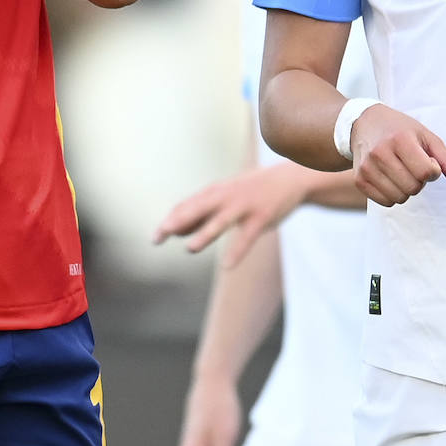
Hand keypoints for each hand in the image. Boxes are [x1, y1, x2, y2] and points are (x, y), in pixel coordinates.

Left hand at [153, 163, 307, 266]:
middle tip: (160, 236)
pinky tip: (227, 266)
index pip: (187, 206)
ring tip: (190, 249)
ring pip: (221, 220)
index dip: (171, 221)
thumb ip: (202, 214)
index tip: (156, 238)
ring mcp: (244, 206)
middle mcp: (226, 196)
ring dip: (205, 234)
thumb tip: (176, 232)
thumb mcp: (225, 199)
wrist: (290, 179)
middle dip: (178, 222)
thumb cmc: (252, 192)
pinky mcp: (262, 217)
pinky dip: (237, 251)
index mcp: (214, 193)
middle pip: (197, 208)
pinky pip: (247, 236)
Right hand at [350, 103, 445, 206]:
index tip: (427, 160)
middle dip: (419, 181)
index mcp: (400, 140)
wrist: (364, 124)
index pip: (426, 172)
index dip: (433, 171)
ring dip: (406, 189)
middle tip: (412, 166)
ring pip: (400, 197)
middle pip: (413, 188)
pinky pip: (385, 202)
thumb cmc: (400, 130)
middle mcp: (380, 153)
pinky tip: (390, 179)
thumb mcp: (427, 137)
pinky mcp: (359, 180)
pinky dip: (392, 195)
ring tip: (400, 171)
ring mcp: (367, 168)